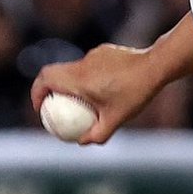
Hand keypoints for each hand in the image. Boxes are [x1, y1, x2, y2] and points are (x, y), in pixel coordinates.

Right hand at [31, 44, 162, 144]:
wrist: (156, 66)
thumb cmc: (135, 93)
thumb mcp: (116, 120)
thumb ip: (96, 135)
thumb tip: (80, 142)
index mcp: (78, 79)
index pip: (45, 79)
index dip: (36, 92)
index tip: (40, 107)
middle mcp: (83, 64)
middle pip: (55, 72)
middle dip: (49, 89)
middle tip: (54, 106)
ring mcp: (94, 55)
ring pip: (73, 69)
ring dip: (71, 83)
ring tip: (82, 101)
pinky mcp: (105, 51)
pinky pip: (90, 65)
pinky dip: (88, 77)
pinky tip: (105, 89)